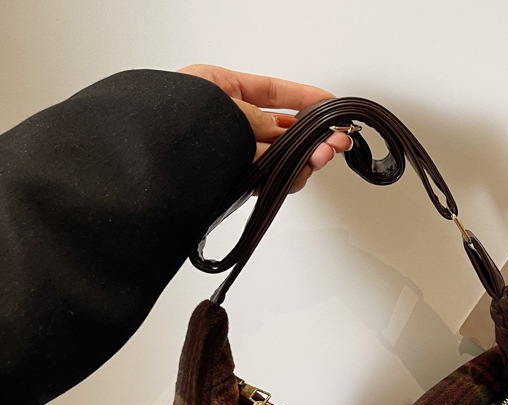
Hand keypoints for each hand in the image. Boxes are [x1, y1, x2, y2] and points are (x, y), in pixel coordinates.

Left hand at [178, 64, 351, 191]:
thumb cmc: (167, 125)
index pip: (270, 92)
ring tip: (324, 155)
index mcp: (219, 92)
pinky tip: (304, 171)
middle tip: (336, 139)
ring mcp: (232, 155)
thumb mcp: (222, 107)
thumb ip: (257, 119)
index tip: (327, 104)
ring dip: (306, 156)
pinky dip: (288, 177)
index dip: (302, 97)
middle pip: (280, 129)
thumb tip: (284, 131)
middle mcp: (228, 124)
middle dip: (312, 134)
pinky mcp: (233, 183)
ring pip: (279, 157)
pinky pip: (268, 179)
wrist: (146, 169)